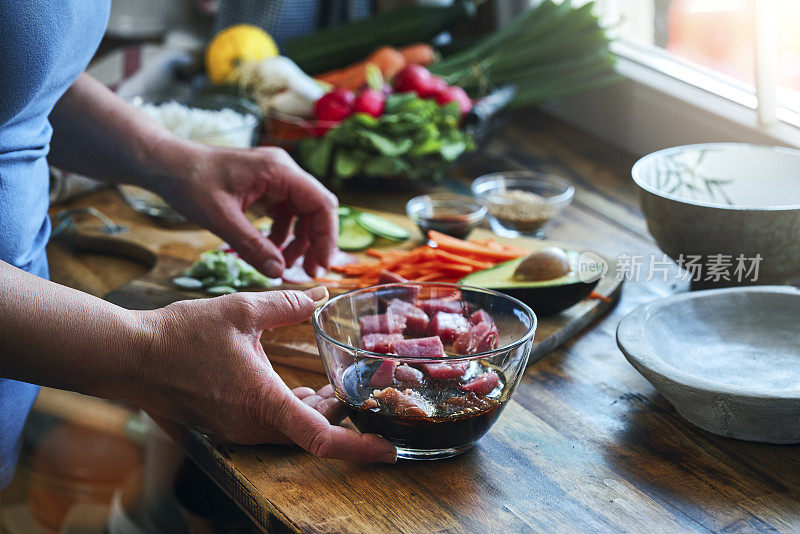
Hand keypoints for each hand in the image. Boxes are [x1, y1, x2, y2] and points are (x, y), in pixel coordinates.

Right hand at [134, 286, 395, 462]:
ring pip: (293, 430)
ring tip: (336, 385)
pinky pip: (272, 426)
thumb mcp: (242, 310)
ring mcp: (237, 430)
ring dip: (318, 411)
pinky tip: (301, 388)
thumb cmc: (181, 335)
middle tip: (363, 390)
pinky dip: (294, 411)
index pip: (321, 437)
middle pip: (314, 433)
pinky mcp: (226, 426)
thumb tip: (325, 293)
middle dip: (342, 415)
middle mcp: (252, 425)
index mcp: (262, 401)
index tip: (387, 448)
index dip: (359, 447)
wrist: (130, 357)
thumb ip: (290, 303)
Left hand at [158, 145, 337, 277]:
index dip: (327, 236)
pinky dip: (283, 235)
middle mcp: (283, 171)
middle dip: (316, 242)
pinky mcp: (266, 187)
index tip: (322, 265)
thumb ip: (252, 246)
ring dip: (299, 241)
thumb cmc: (189, 182)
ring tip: (286, 266)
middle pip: (317, 209)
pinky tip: (271, 252)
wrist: (166, 164)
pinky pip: (287, 213)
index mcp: (278, 170)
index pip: (321, 203)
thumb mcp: (220, 219)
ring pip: (304, 213)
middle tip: (309, 272)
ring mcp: (275, 179)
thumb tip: (279, 273)